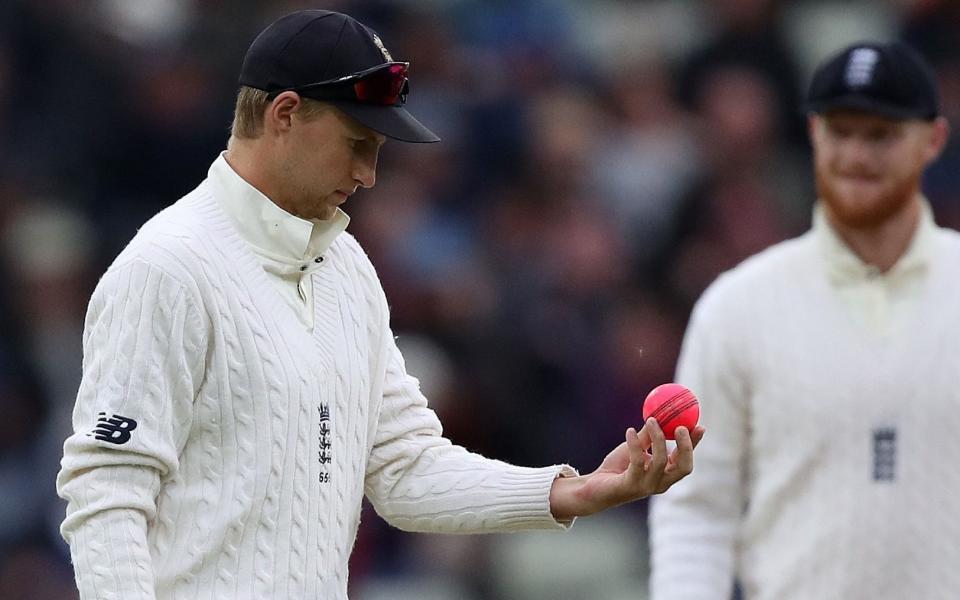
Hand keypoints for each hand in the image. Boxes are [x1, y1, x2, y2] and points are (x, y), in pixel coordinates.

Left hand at [549, 418, 704, 519]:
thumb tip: (660, 414)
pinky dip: (635, 443)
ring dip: (658, 438)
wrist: (595, 486)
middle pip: (683, 467)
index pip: (686, 459)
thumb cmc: (619, 467)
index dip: (694, 444)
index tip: (699, 425)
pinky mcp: (632, 485)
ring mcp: (647, 486)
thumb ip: (649, 435)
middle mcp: (661, 483)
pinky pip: (637, 461)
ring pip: (661, 461)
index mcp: (666, 474)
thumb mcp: (637, 447)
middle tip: (680, 427)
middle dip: (686, 446)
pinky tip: (629, 431)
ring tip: (650, 421)